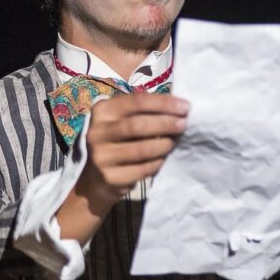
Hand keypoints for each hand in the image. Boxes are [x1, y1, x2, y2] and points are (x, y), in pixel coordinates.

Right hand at [56, 91, 187, 241]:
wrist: (95, 178)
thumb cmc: (116, 140)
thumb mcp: (120, 119)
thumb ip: (142, 110)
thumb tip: (177, 105)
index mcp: (102, 110)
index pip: (136, 101)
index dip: (164, 103)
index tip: (185, 107)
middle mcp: (97, 132)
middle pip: (138, 125)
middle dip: (166, 124)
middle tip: (184, 124)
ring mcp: (101, 156)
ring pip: (141, 149)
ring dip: (163, 145)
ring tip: (174, 142)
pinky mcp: (110, 177)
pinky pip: (143, 169)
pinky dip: (157, 163)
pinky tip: (163, 159)